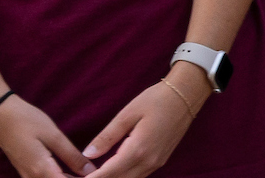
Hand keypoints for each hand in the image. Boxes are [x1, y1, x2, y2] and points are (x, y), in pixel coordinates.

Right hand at [0, 94, 91, 177]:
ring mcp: (26, 177)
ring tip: (85, 172)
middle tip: (95, 172)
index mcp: (41, 170)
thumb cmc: (28, 121)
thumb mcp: (54, 136)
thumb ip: (72, 156)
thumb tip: (90, 170)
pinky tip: (71, 173)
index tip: (99, 175)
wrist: (0, 116)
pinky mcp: (25, 172)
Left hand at [80, 74, 203, 177]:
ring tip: (91, 175)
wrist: (188, 94)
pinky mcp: (159, 161)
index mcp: (138, 150)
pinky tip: (110, 171)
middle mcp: (148, 162)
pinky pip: (136, 176)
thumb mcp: (128, 113)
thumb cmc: (157, 99)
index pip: (107, 174)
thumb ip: (107, 136)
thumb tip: (87, 155)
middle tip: (77, 177)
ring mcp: (155, 163)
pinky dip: (121, 176)